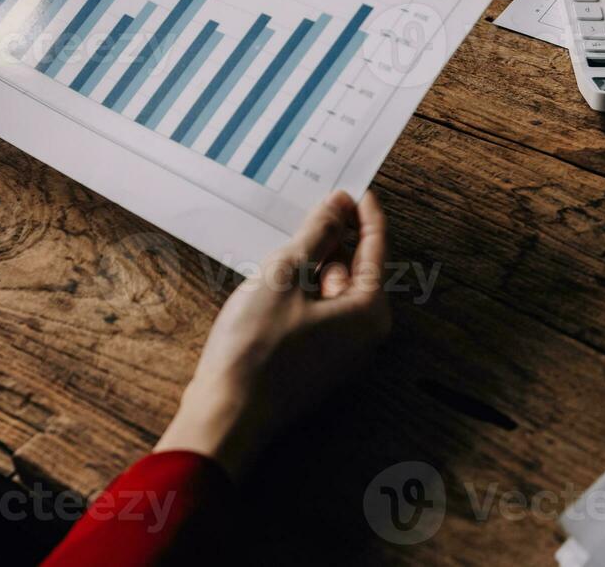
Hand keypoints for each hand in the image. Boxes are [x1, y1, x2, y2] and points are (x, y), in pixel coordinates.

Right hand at [154, 190, 390, 479]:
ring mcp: (339, 351)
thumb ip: (315, 235)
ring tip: (279, 255)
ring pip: (331, 291)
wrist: (228, 413)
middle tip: (308, 214)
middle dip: (332, 242)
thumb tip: (338, 205)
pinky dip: (301, 292)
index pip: (376, 248)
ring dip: (311, 267)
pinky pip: (316, 313)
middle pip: (355, 269)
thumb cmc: (257, 347)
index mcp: (368, 311)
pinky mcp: (315, 361)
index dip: (365, 214)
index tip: (354, 190)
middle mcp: (363, 334)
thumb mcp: (284, 276)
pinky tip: (272, 286)